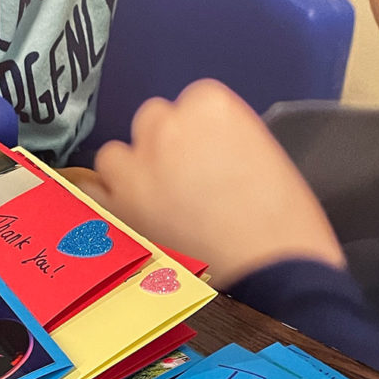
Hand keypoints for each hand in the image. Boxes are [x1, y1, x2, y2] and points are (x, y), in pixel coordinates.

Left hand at [77, 80, 344, 287]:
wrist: (273, 276)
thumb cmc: (285, 222)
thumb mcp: (262, 155)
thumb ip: (222, 139)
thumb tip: (198, 150)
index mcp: (209, 105)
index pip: (192, 102)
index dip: (200, 133)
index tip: (210, 157)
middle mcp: (166, 127)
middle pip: (151, 121)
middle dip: (164, 147)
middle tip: (185, 181)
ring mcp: (136, 168)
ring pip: (116, 155)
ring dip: (132, 173)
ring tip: (156, 203)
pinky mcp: (117, 209)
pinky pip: (94, 192)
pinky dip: (107, 202)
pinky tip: (126, 217)